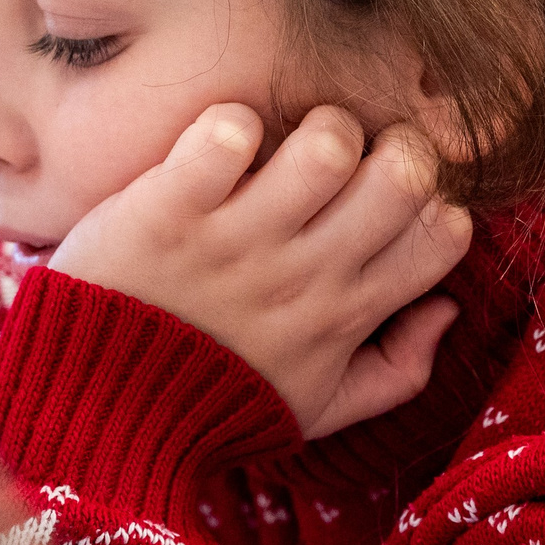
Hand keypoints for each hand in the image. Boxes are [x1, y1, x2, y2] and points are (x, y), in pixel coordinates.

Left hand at [48, 105, 475, 438]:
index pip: (446, 232)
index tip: (389, 205)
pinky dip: (227, 127)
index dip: (431, 199)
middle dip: (389, 146)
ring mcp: (238, 241)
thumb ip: (396, 369)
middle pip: (407, 174)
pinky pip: (227, 135)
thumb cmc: (214, 405)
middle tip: (345, 163)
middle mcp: (305, 275)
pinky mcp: (171, 210)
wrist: (97, 417)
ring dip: (314, 127)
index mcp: (345, 315)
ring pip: (329, 142)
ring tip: (279, 150)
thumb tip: (447, 308)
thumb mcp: (317, 408)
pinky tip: (213, 152)